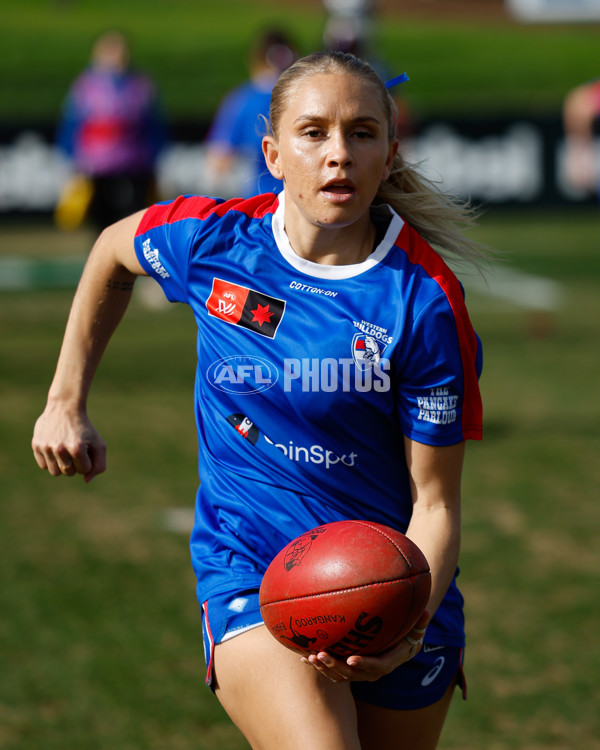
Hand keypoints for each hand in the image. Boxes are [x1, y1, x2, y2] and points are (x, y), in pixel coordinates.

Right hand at [32, 403, 105, 482]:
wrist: (65, 407)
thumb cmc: (85, 428)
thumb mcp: (99, 444)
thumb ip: (99, 465)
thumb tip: (87, 480)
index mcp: (77, 448)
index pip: (84, 470)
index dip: (87, 461)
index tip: (86, 449)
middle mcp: (60, 449)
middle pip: (68, 473)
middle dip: (74, 464)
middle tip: (75, 449)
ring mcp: (46, 447)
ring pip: (55, 472)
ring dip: (62, 465)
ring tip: (65, 451)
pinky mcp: (36, 444)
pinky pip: (43, 465)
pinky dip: (50, 460)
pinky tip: (55, 448)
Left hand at [300, 610, 429, 683]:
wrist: (400, 645)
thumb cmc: (408, 632)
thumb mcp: (417, 627)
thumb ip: (421, 621)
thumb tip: (428, 611)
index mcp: (388, 662)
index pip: (376, 666)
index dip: (363, 664)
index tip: (350, 658)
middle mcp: (372, 671)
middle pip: (352, 674)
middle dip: (334, 666)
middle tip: (320, 654)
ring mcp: (359, 672)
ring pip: (339, 675)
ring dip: (324, 668)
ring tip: (309, 657)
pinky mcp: (348, 668)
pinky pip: (333, 670)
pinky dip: (319, 665)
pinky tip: (303, 656)